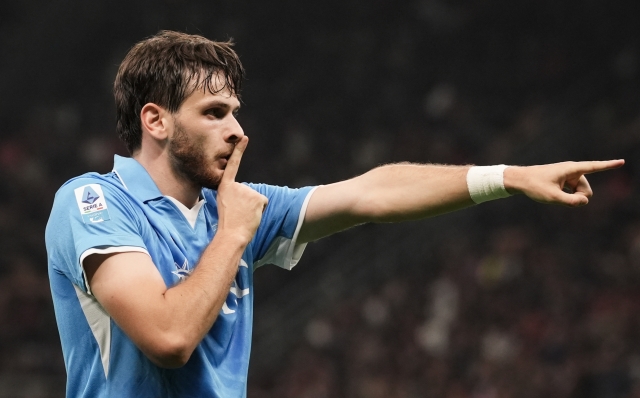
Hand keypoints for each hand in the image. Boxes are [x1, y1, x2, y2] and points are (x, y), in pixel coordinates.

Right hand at [216, 136, 267, 242]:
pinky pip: (263, 203)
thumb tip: (248, 196)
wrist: (231, 234)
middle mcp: (237, 186)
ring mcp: (248, 191)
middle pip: (248, 192)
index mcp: (225, 187)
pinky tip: (251, 216)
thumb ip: (235, 196)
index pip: (233, 166)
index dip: (239, 151)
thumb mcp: (226, 205)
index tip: (244, 138)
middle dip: (246, 203)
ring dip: (253, 208)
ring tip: (244, 216)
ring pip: (256, 199)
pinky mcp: (258, 197)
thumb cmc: (227, 224)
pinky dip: (260, 210)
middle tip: (238, 214)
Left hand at [504, 160, 624, 206]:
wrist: (519, 180)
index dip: (608, 165)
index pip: (594, 167)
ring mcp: (568, 176)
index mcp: (571, 169)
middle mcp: (571, 170)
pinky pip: (573, 192)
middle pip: (586, 190)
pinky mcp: (564, 180)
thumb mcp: (552, 197)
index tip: (622, 162)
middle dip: (579, 198)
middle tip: (560, 198)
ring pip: (580, 192)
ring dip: (572, 198)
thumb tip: (585, 202)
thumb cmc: (534, 186)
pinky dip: (568, 197)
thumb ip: (570, 201)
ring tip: (554, 195)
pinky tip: (556, 195)